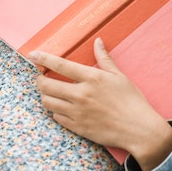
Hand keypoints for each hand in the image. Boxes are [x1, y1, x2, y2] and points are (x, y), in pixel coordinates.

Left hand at [31, 40, 171, 170]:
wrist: (138, 129)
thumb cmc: (132, 101)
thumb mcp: (119, 76)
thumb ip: (104, 59)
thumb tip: (97, 41)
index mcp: (92, 78)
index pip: (60, 65)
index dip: (43, 58)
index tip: (33, 54)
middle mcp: (81, 94)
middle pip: (47, 85)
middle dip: (39, 80)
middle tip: (41, 77)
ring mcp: (77, 112)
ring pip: (48, 102)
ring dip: (45, 96)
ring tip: (49, 92)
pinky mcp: (77, 127)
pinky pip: (57, 117)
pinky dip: (55, 111)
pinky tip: (61, 108)